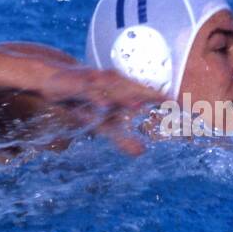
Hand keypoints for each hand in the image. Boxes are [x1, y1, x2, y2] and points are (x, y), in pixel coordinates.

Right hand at [41, 64, 166, 154]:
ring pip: (111, 87)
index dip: (160, 99)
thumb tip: (142, 153)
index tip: (180, 105)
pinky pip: (87, 90)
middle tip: (168, 102)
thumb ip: (121, 137)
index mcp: (120, 89)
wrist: (53, 78)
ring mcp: (94, 80)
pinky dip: (96, 97)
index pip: (144, 93)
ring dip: (124, 95)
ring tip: (139, 106)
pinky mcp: (76, 82)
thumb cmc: (84, 102)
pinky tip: (103, 106)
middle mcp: (110, 82)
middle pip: (133, 88)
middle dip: (150, 95)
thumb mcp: (102, 123)